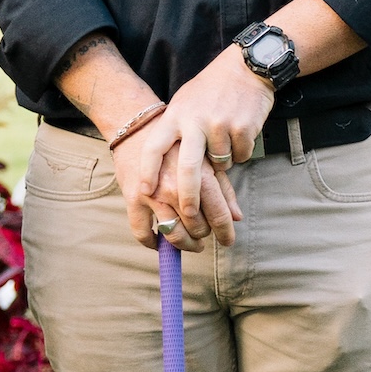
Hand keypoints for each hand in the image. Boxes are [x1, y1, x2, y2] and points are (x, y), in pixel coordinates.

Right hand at [113, 114, 238, 251]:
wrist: (138, 128)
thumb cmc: (177, 145)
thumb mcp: (206, 160)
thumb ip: (223, 189)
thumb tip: (237, 217)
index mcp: (199, 176)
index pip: (218, 215)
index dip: (226, 233)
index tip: (228, 241)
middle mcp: (176, 187)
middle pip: (197, 228)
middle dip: (203, 235)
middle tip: (203, 232)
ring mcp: (154, 195)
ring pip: (173, 235)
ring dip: (184, 243)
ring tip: (189, 241)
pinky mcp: (133, 199)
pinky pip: (142, 232)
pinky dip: (151, 242)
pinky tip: (158, 241)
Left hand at [131, 46, 276, 247]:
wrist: (247, 67)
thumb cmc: (212, 89)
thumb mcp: (186, 103)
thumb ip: (176, 131)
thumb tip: (165, 168)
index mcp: (176, 115)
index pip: (154, 147)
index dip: (147, 171)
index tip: (144, 192)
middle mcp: (195, 121)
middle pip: (188, 169)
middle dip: (188, 197)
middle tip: (190, 215)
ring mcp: (220, 125)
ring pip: (220, 164)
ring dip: (222, 163)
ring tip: (224, 143)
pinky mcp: (243, 128)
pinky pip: (240, 156)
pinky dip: (240, 151)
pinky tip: (240, 132)